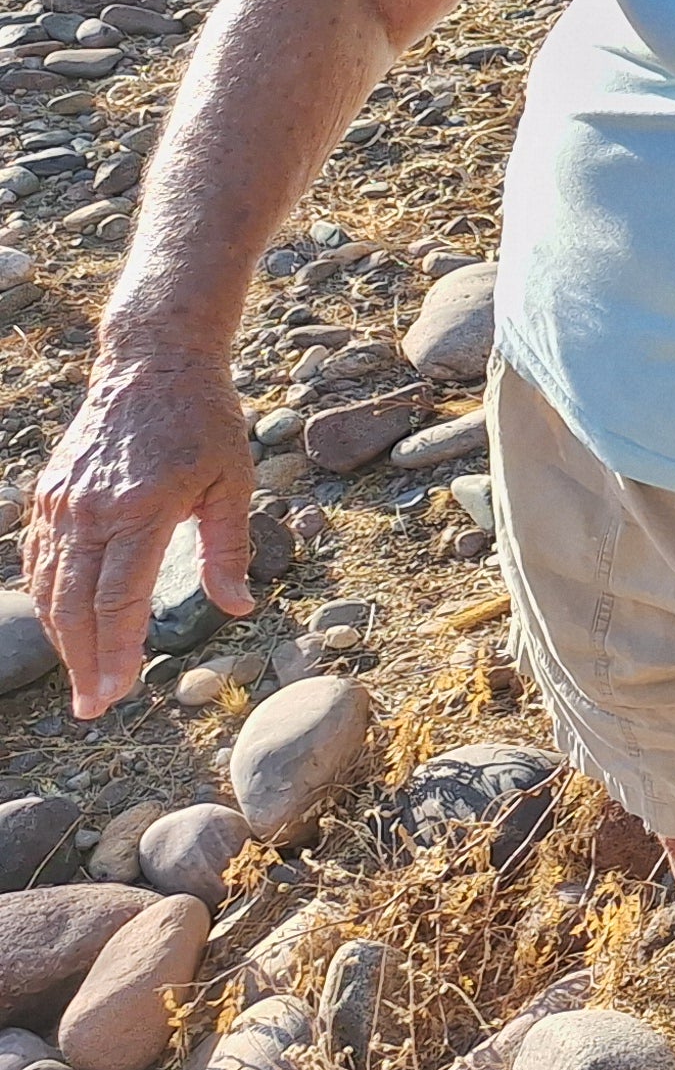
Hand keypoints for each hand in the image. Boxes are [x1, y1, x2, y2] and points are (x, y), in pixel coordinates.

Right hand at [27, 351, 253, 718]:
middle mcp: (93, 510)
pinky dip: (47, 598)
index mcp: (143, 508)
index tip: (115, 692)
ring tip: (82, 679)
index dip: (115, 650)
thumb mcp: (234, 480)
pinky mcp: (48, 495)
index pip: (119, 598)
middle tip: (94, 706)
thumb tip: (239, 607)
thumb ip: (229, 547)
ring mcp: (63, 503)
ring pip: (52, 588)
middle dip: (84, 661)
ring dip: (62, 639)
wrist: (153, 363)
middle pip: (76, 604)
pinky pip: (38, 559)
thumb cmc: (204, 421)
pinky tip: (61, 627)